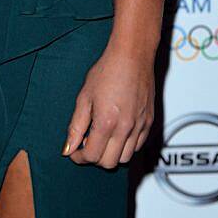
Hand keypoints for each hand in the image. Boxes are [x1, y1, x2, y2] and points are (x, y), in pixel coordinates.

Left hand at [61, 44, 154, 166]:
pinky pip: (137, 147)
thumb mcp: (84, 96)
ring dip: (111, 154)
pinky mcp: (149, 122)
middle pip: (108, 163)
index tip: (74, 151)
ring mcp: (140, 126)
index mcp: (106, 122)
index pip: (92, 155)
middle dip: (94, 157)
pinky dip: (126, 147)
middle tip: (87, 143)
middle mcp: (125, 128)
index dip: (79, 157)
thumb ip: (76, 126)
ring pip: (125, 158)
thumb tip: (68, 148)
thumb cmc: (107, 71)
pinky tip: (117, 132)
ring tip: (103, 136)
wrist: (132, 55)